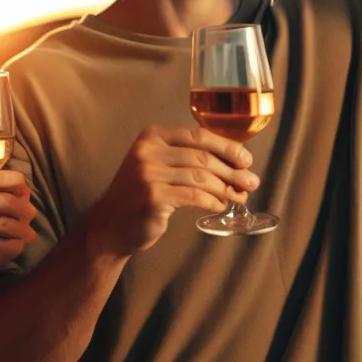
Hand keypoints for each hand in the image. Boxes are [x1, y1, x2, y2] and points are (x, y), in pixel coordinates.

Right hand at [85, 126, 259, 258]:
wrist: (110, 225)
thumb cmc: (141, 195)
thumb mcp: (158, 166)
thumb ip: (185, 157)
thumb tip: (234, 161)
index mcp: (151, 136)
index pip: (198, 135)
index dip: (227, 147)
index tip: (246, 159)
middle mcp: (148, 151)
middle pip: (202, 156)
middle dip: (232, 170)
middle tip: (251, 182)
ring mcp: (148, 174)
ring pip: (201, 177)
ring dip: (226, 188)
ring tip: (240, 196)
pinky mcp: (152, 196)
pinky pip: (193, 197)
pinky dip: (212, 201)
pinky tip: (220, 206)